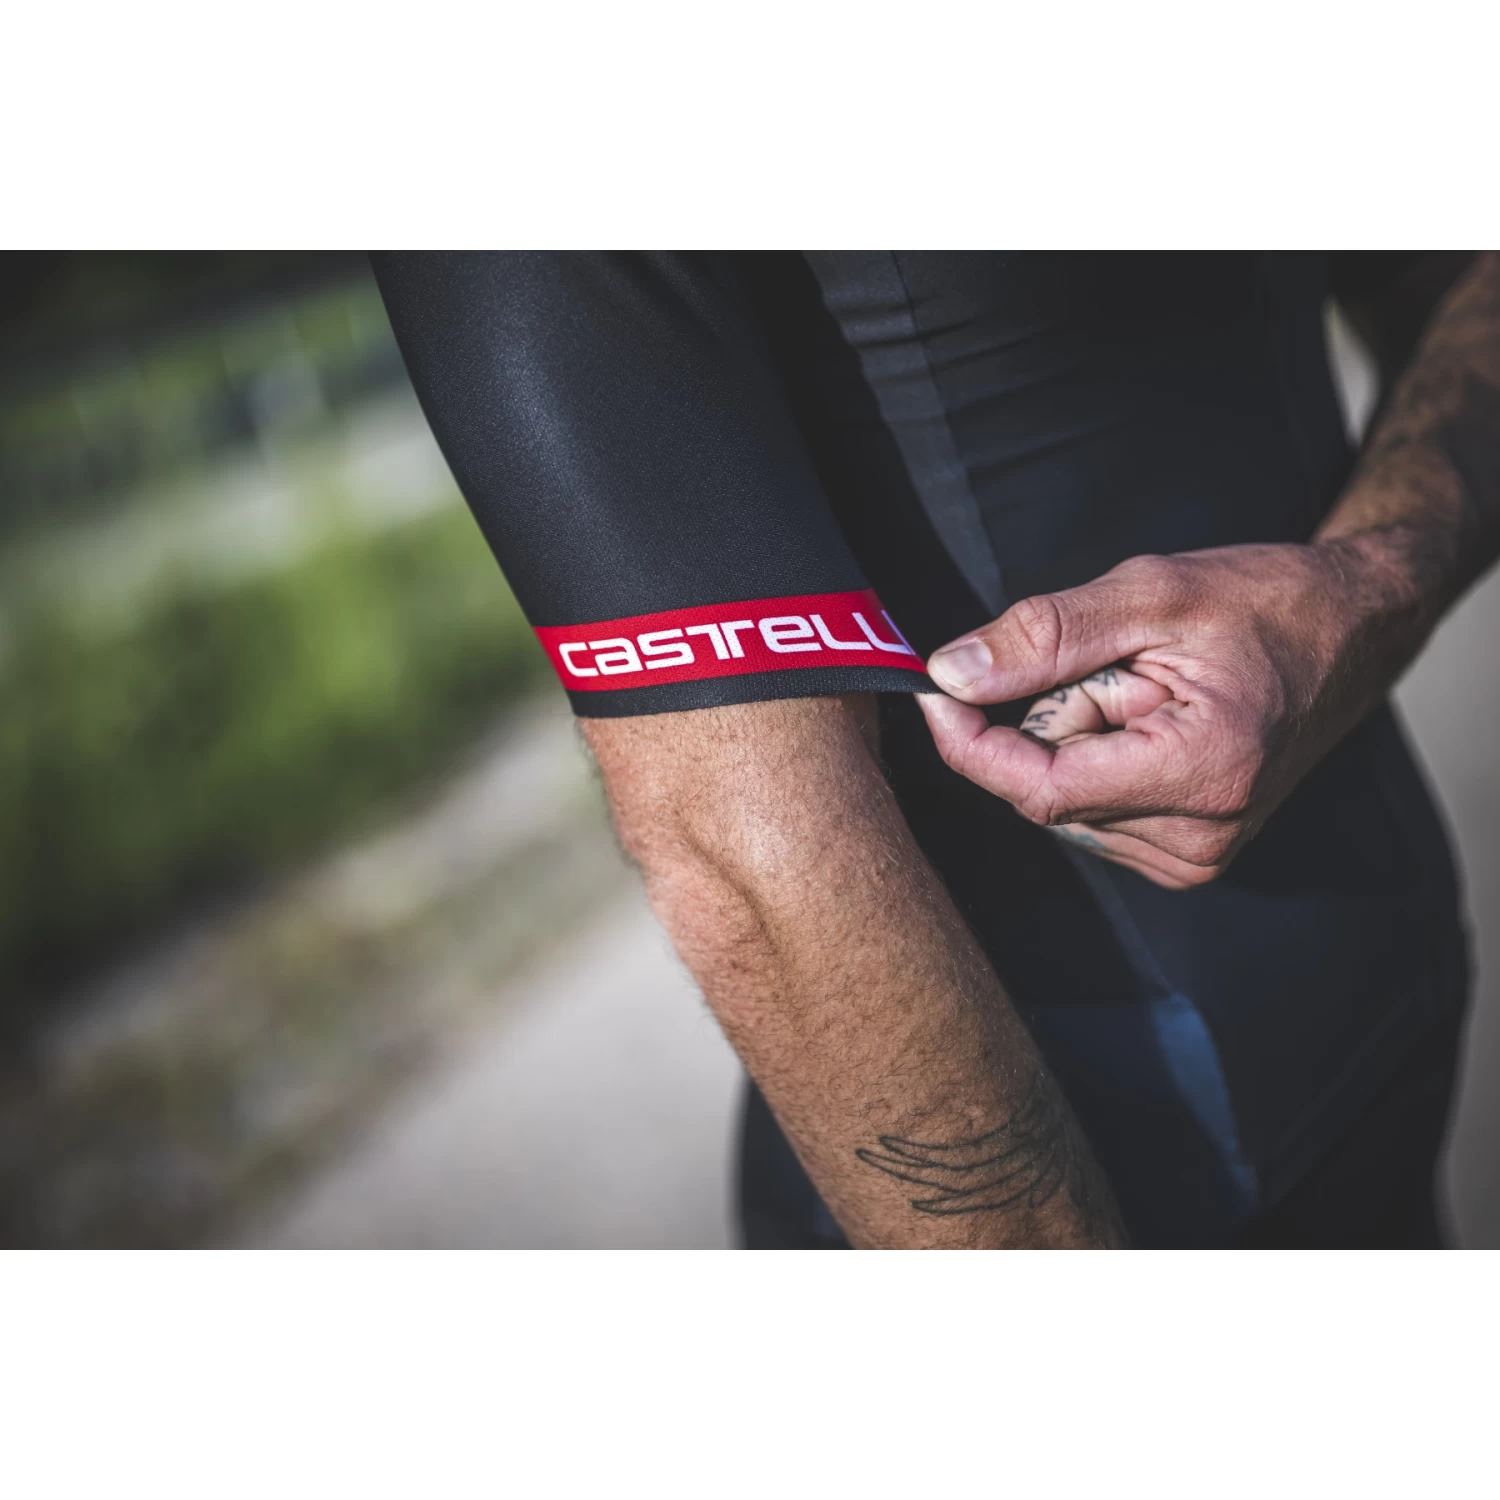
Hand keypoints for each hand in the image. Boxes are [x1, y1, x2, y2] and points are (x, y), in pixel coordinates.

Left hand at [916, 541, 1419, 888]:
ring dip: (1079, 739)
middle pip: (1046, 791)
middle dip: (1055, 718)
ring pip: (1063, 804)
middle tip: (1121, 665)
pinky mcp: (1188, 855)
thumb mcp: (1151, 593)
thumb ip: (1044, 637)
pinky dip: (1097, 760)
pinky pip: (1090, 811)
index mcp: (1201, 771)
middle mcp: (1200, 836)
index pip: (1038, 789)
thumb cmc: (1264, 602)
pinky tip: (1151, 723)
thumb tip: (951, 674)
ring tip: (1150, 692)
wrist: (1352, 632)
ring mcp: (1196, 855)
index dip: (972, 744)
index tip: (935, 693)